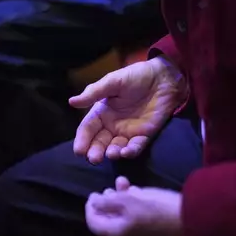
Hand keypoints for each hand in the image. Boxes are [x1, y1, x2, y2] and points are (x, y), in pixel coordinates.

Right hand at [69, 56, 186, 163]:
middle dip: (95, 152)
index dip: (82, 140)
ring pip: (116, 147)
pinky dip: (130, 151)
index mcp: (102, 112)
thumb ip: (94, 93)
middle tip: (93, 159)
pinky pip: (136, 147)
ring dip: (112, 153)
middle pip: (100, 142)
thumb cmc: (136, 76)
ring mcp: (128, 132)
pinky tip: (126, 152)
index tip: (79, 151)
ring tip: (111, 154)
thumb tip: (72, 101)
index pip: (88, 129)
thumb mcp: (113, 81)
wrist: (163, 77)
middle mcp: (112, 125)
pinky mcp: (144, 135)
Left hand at [85, 177, 182, 235]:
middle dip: (106, 202)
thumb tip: (93, 203)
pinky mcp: (151, 234)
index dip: (90, 206)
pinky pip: (134, 220)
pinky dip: (132, 205)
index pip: (93, 222)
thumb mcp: (128, 200)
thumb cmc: (156, 208)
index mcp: (115, 234)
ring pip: (122, 218)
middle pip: (107, 221)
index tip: (93, 192)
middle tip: (108, 187)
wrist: (190, 221)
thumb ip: (106, 202)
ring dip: (120, 200)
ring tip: (123, 183)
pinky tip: (137, 191)